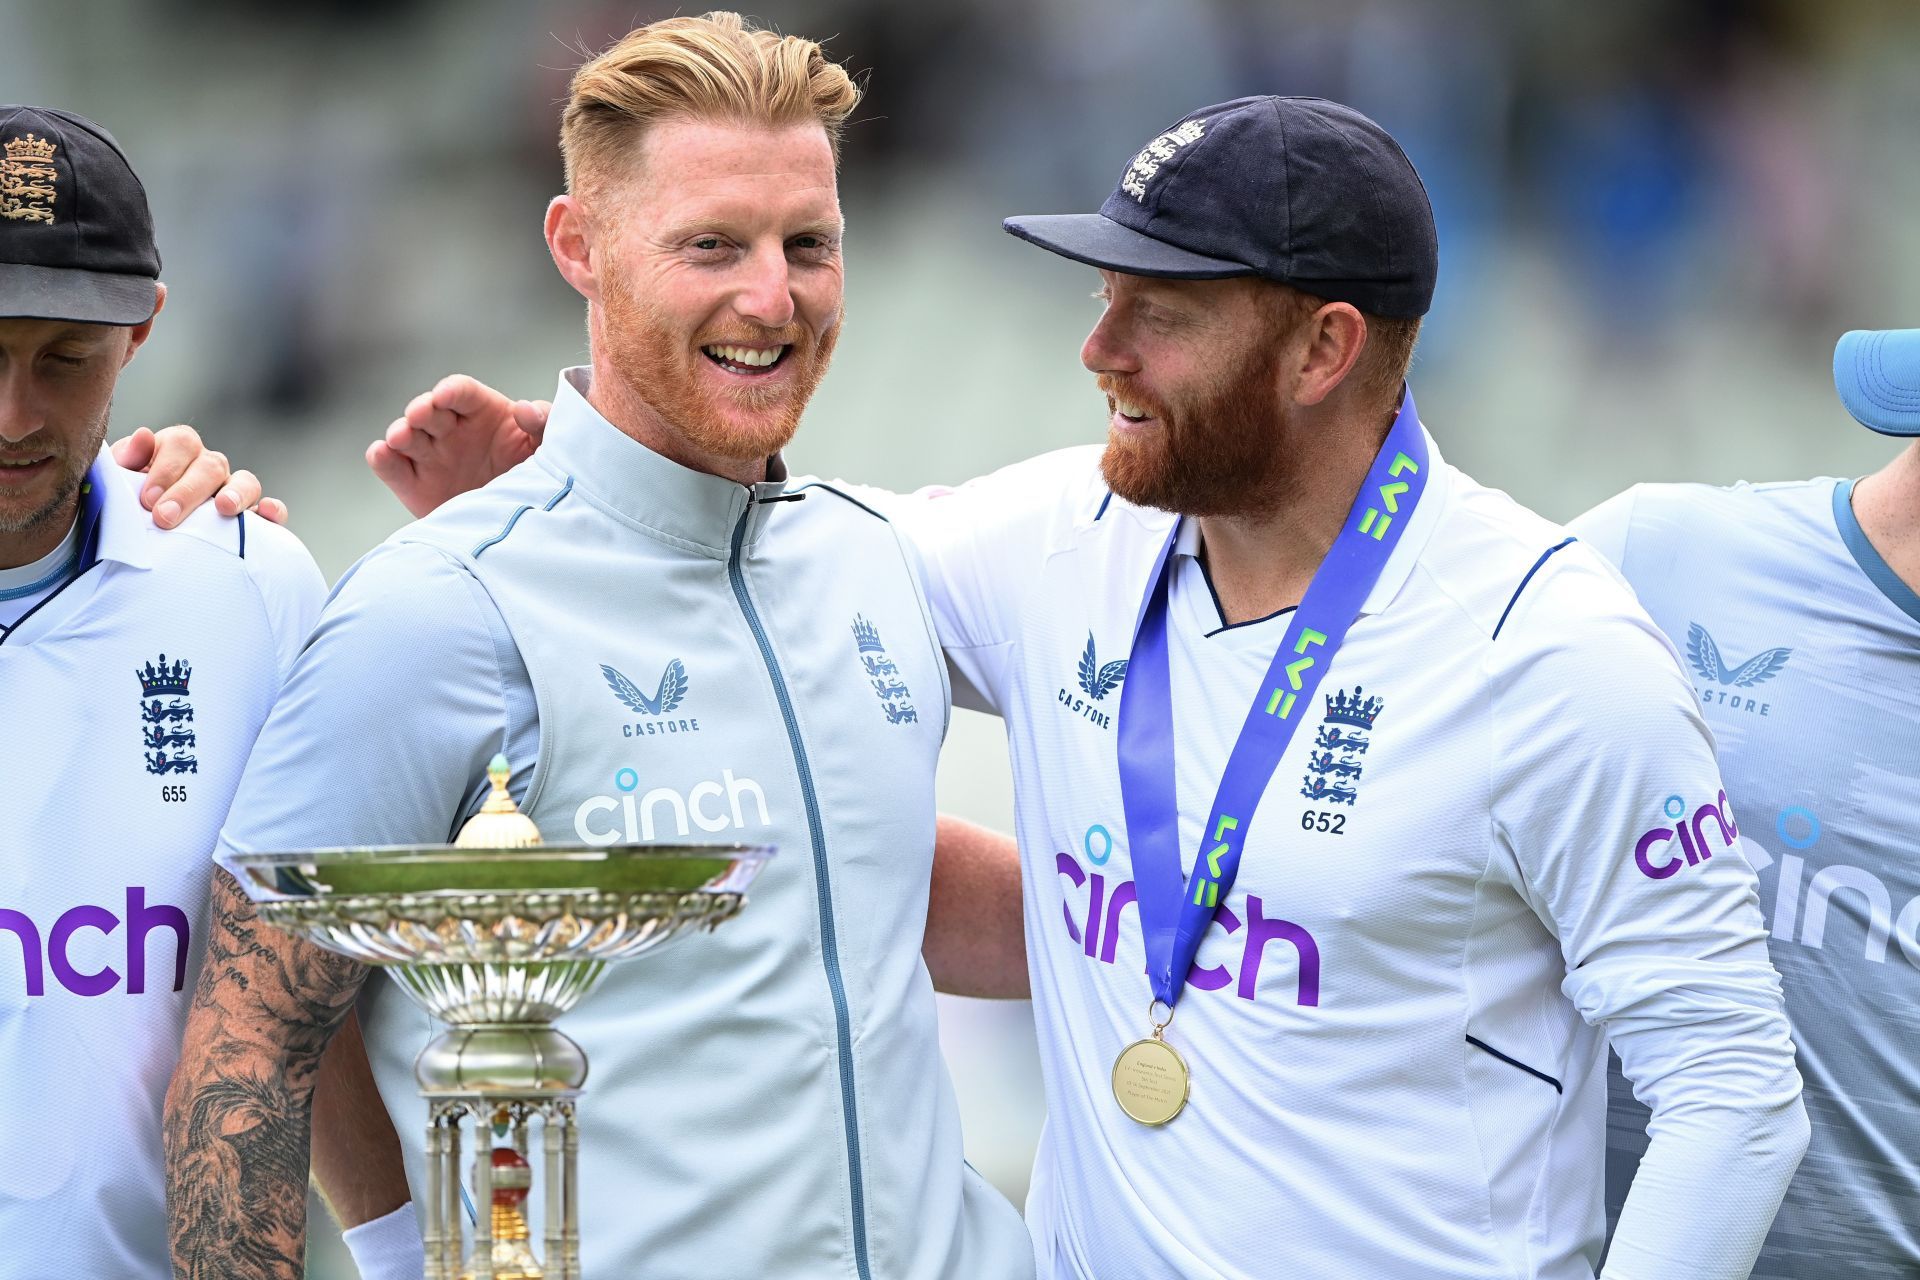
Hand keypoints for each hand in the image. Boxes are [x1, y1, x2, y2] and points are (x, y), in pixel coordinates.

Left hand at [109, 425, 287, 526]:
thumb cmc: (129, 505)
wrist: (139, 536)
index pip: (181, 443)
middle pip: (211, 465)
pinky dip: (273, 510)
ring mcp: (234, 489)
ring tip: (224, 510)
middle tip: (165, 517)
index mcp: (177, 449)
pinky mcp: (251, 516)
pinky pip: (270, 509)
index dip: (166, 469)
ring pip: (246, 481)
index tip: (147, 499)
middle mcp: (208, 466)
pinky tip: (267, 515)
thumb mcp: (119, 480)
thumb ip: (126, 459)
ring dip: (237, 493)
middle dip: (188, 491)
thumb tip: (144, 435)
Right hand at [367, 375, 549, 517]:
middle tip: (421, 415)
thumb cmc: (534, 473)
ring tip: (401, 436)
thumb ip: (543, 423)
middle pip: (428, 410)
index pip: (461, 392)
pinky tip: (382, 453)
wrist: (519, 522)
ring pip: (406, 434)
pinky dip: (382, 458)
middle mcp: (450, 429)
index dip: (451, 391)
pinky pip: (391, 466)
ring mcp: (429, 455)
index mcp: (481, 412)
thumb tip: (524, 409)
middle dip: (422, 409)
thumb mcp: (547, 447)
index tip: (446, 396)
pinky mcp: (413, 483)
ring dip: (400, 431)